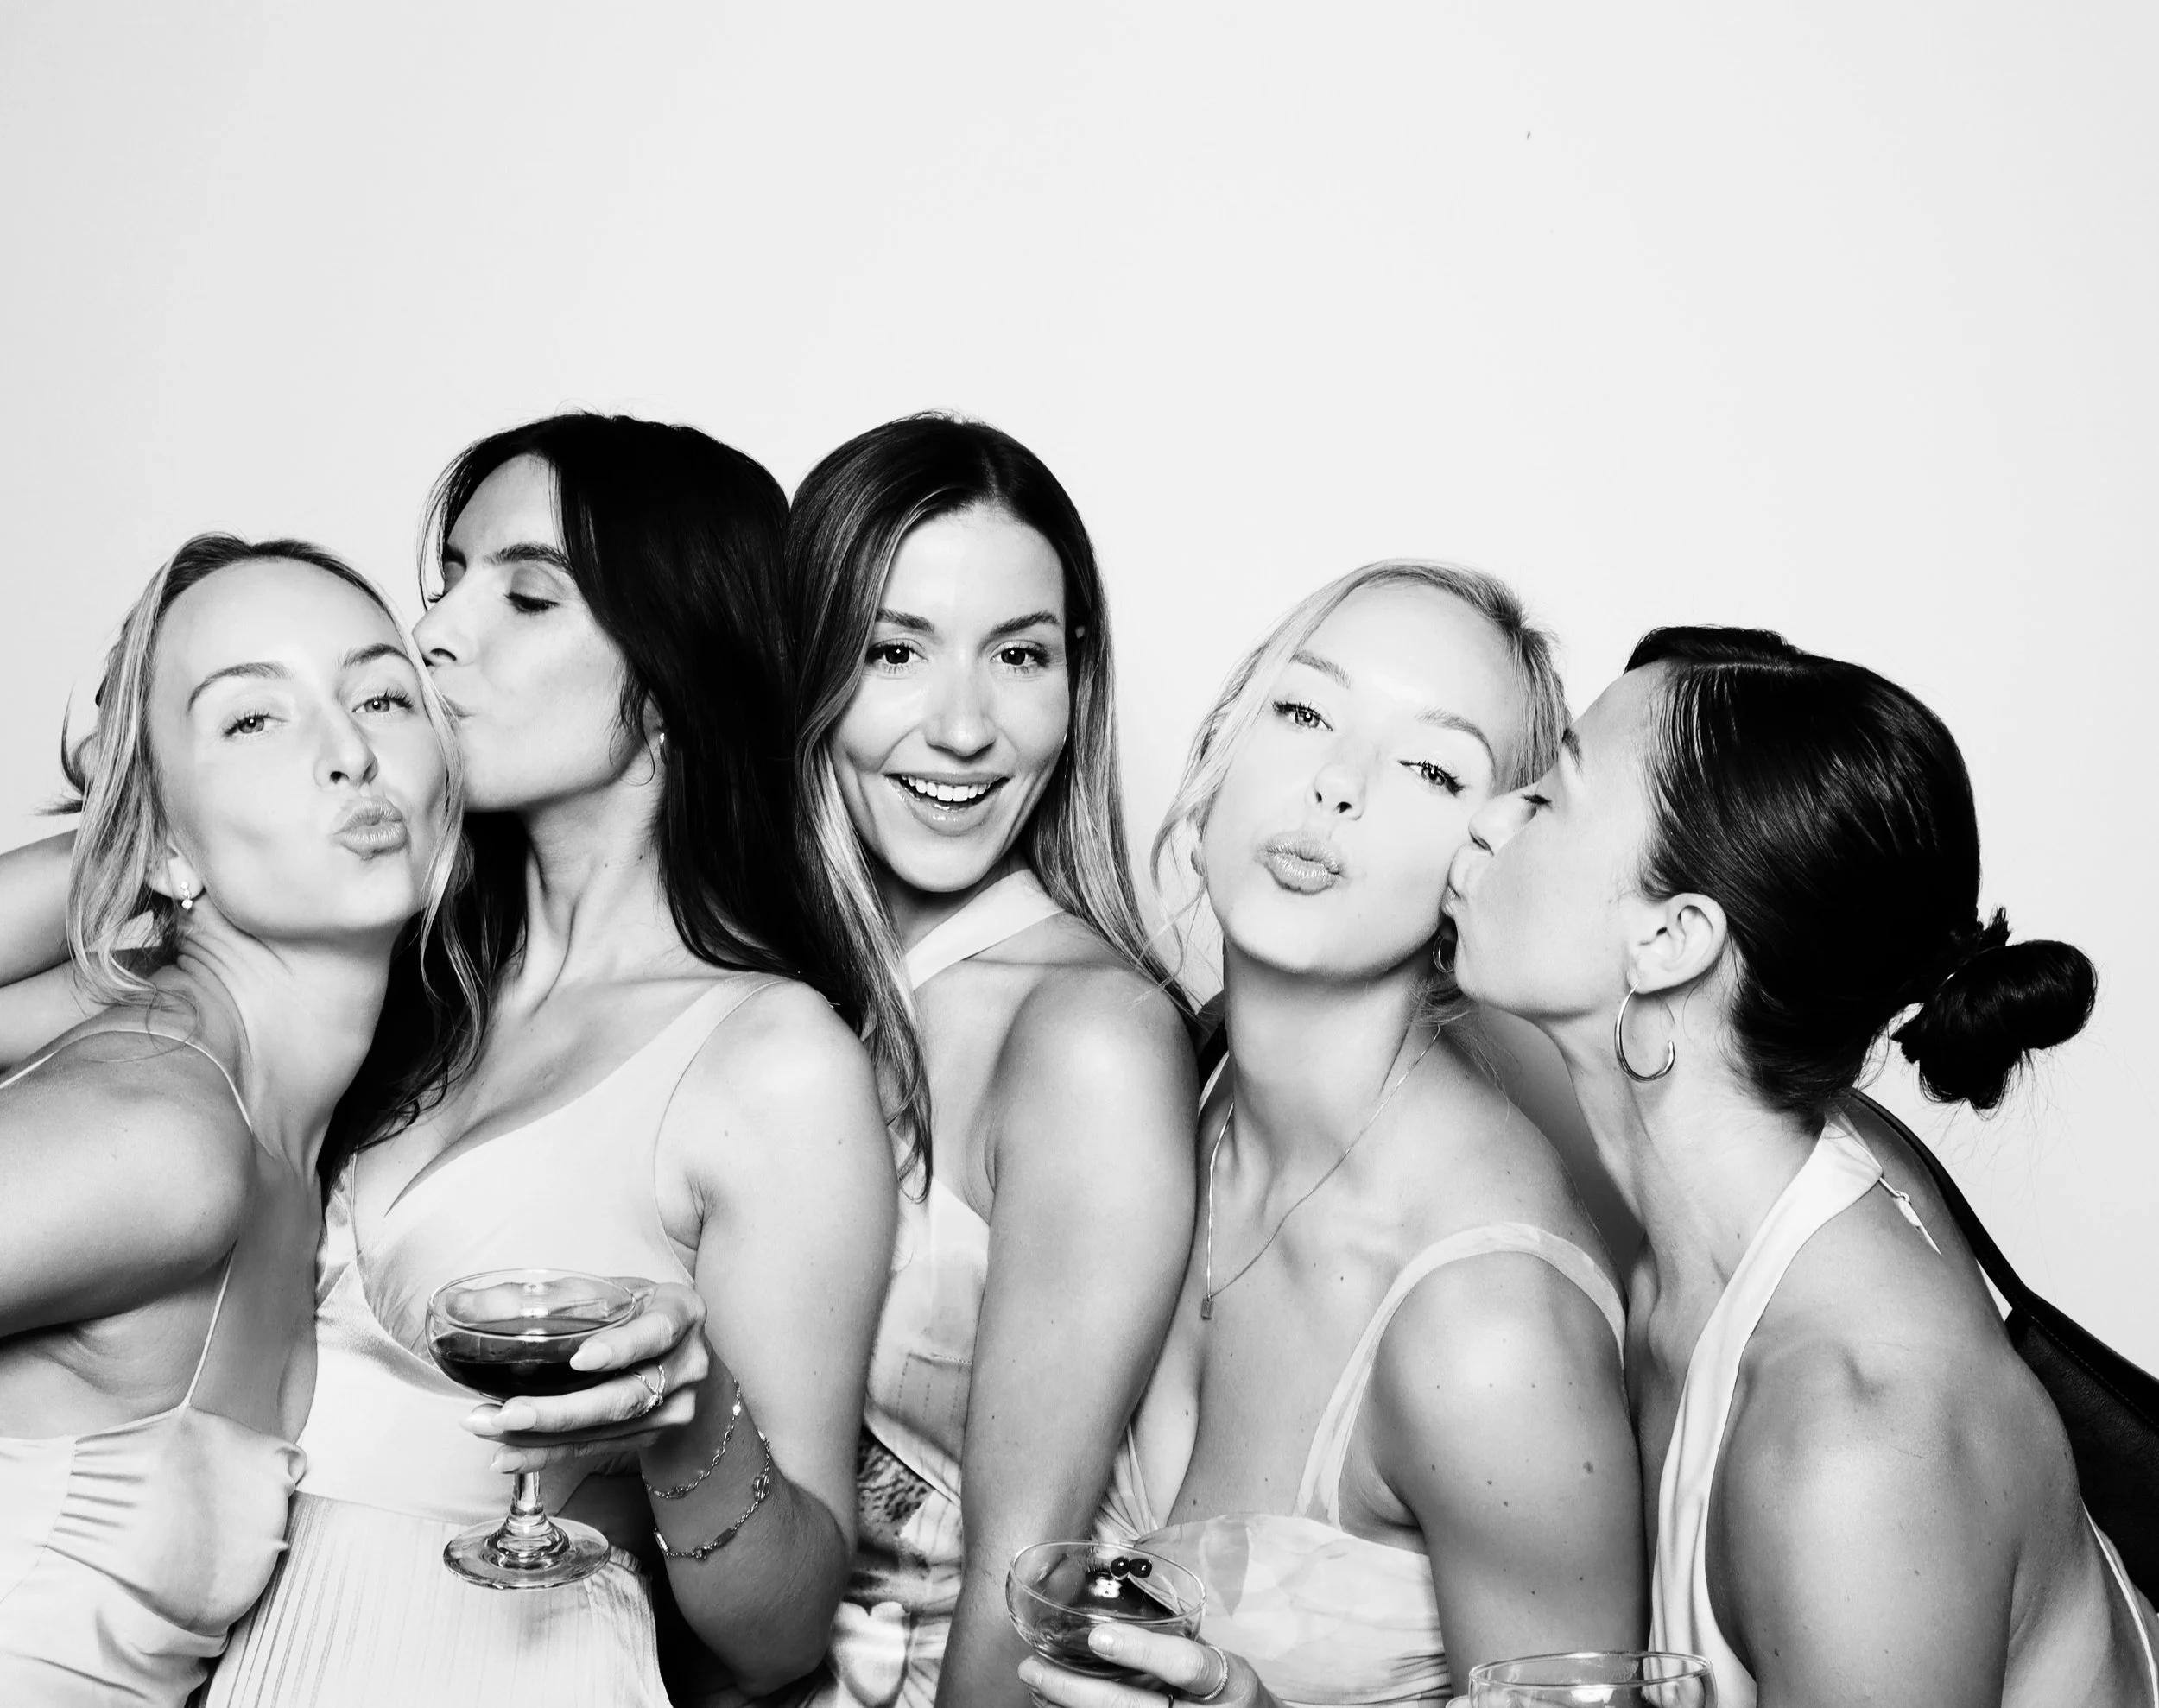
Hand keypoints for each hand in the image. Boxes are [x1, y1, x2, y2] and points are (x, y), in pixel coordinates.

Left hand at [462, 1279, 709, 1472]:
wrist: (687, 1357)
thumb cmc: (642, 1313)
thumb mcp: (614, 1291)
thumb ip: (553, 1296)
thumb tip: (467, 1304)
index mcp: (682, 1313)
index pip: (656, 1332)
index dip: (620, 1348)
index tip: (579, 1360)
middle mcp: (686, 1366)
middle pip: (624, 1396)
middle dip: (560, 1410)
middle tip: (507, 1412)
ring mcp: (673, 1408)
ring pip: (605, 1429)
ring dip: (542, 1434)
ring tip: (487, 1425)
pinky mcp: (649, 1437)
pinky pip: (595, 1449)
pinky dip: (547, 1453)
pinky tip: (507, 1453)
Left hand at [1017, 1623, 1273, 1706]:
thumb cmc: (1230, 1689)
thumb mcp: (1220, 1656)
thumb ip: (1178, 1637)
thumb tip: (1115, 1599)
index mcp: (1228, 1681)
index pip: (1188, 1668)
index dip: (1142, 1653)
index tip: (1097, 1637)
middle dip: (1076, 1692)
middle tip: (1032, 1668)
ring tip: (1033, 1686)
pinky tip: (1055, 1706)